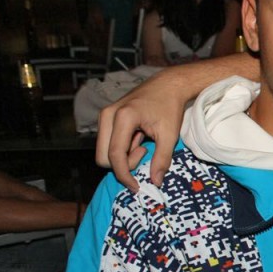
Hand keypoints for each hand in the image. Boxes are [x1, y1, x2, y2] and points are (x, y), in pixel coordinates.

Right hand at [95, 71, 190, 191]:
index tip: (136, 187)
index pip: (115, 155)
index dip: (124, 175)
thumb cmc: (170, 107)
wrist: (167, 85)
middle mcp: (108, 115)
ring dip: (123, 156)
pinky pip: (108, 142)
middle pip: (103, 157)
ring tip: (143, 143)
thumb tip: (155, 182)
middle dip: (123, 164)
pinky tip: (139, 137)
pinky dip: (122, 147)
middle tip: (145, 152)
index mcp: (123, 117)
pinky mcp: (106, 117)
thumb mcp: (169, 135)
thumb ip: (162, 160)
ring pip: (104, 151)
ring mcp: (105, 115)